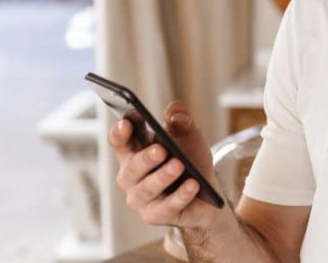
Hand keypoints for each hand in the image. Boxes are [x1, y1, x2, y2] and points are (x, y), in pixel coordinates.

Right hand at [108, 101, 220, 229]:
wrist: (207, 191)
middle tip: (161, 149)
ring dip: (164, 176)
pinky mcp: (156, 215)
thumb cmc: (190, 159)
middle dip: (146, 158)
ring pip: (147, 189)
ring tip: (179, 165)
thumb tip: (175, 112)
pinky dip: (181, 195)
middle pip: (131, 168)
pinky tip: (193, 185)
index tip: (126, 122)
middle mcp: (131, 177)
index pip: (120, 142)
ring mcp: (141, 198)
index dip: (120, 133)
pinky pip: (167, 207)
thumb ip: (181, 121)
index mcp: (134, 152)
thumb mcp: (189, 135)